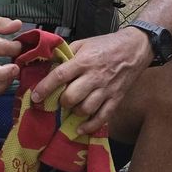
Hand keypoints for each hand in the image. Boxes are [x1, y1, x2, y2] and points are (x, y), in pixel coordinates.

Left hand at [31, 27, 151, 135]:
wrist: (136, 47)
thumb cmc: (107, 44)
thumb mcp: (84, 43)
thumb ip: (67, 54)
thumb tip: (48, 64)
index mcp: (84, 61)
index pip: (60, 76)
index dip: (45, 88)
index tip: (35, 97)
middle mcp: (94, 77)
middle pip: (71, 97)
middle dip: (61, 102)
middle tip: (60, 99)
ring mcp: (106, 89)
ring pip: (85, 109)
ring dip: (74, 112)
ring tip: (73, 107)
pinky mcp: (117, 98)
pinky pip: (103, 117)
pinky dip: (90, 126)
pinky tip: (80, 128)